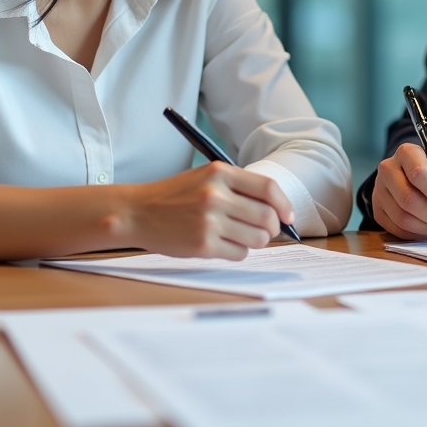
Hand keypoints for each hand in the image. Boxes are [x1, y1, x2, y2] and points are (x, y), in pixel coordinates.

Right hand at [125, 163, 295, 260]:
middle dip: (272, 227)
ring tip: (240, 236)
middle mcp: (215, 195)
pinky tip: (224, 244)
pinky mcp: (202, 245)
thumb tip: (276, 210)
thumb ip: (238, 187)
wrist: (138, 212)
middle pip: (267, 217)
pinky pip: (239, 253)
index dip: (284, 204)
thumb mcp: (206, 177)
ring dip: (256, 241)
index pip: (268, 188)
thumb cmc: (176, 195)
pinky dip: (238, 251)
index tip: (288, 216)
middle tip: (265, 230)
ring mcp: (209, 221)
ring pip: (257, 238)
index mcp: (220, 173)